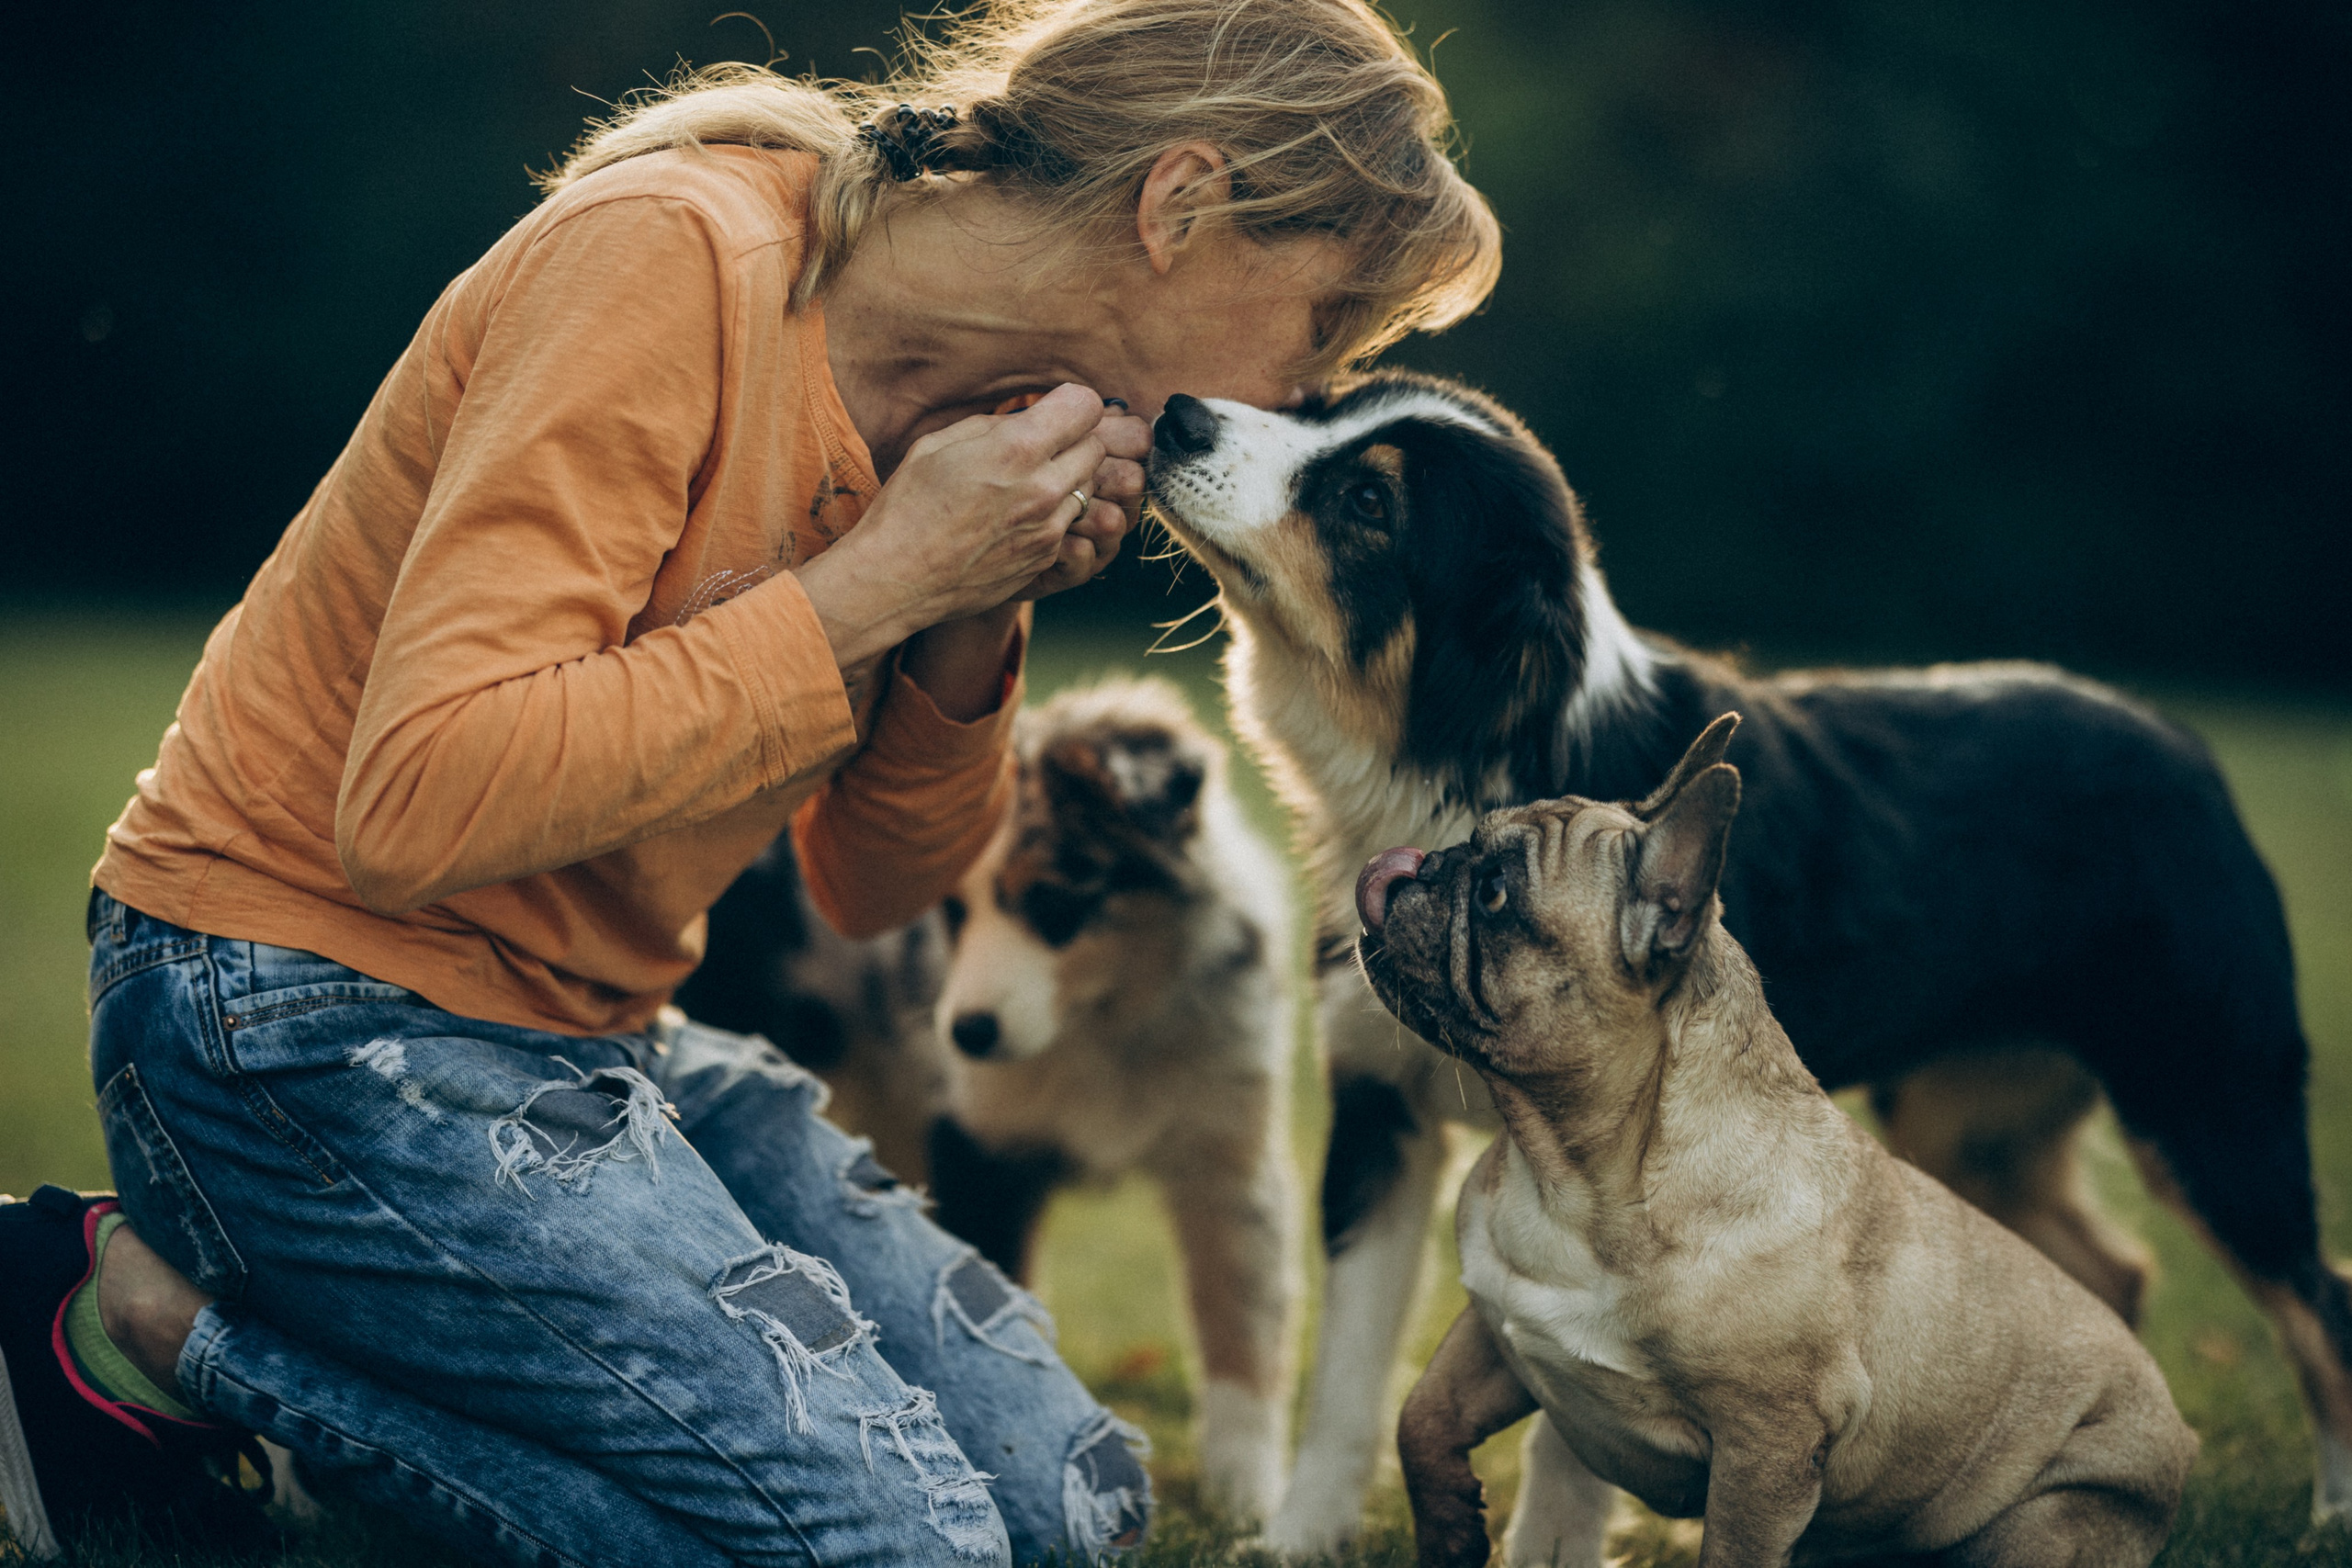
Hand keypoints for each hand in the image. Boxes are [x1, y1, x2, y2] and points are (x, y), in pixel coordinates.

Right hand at [795, 384, 1148, 667]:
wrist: (897, 578)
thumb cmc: (908, 506)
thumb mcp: (940, 444)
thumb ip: (994, 425)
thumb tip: (1027, 419)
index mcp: (1016, 449)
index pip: (1085, 406)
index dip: (1070, 403)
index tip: (1053, 411)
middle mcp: (1043, 488)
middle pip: (1096, 445)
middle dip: (1074, 439)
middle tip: (1042, 446)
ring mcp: (1049, 528)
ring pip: (1089, 486)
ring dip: (1067, 478)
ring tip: (1027, 483)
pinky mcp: (1047, 557)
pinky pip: (1070, 522)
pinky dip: (1054, 514)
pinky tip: (1017, 517)